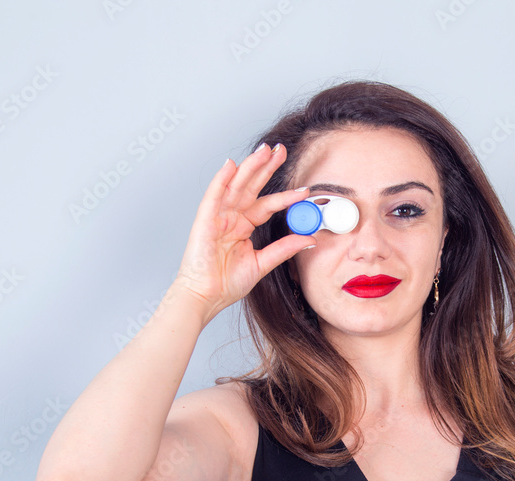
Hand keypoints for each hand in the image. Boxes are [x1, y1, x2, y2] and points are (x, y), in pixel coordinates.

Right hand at [172, 143, 313, 324]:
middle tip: (281, 150)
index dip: (285, 196)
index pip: (267, 205)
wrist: (207, 296)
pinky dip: (222, 180)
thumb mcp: (263, 263)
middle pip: (252, 187)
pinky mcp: (205, 220)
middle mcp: (231, 217)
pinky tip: (231, 165)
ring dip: (249, 167)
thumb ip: (285, 248)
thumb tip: (309, 238)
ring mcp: (218, 217)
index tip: (304, 190)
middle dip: (266, 168)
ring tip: (264, 151)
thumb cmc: (227, 283)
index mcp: (244, 226)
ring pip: (236, 186)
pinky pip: (214, 196)